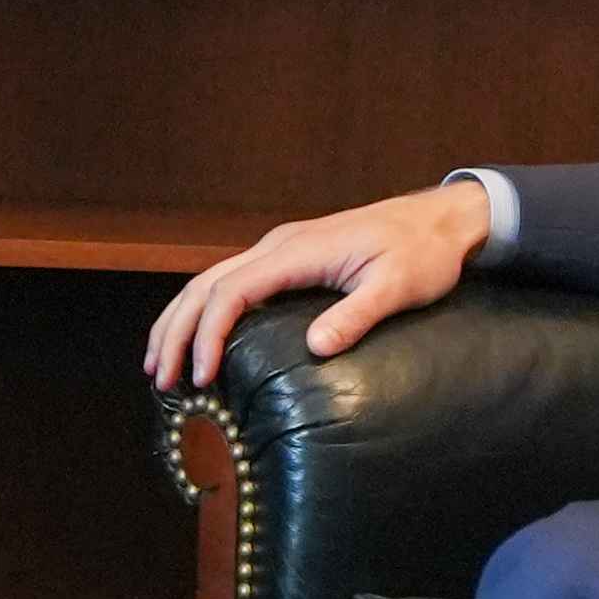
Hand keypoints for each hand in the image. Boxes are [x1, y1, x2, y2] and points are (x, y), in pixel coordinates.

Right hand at [146, 180, 492, 389]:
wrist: (439, 219)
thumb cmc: (423, 252)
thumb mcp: (399, 287)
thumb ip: (356, 315)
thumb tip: (315, 348)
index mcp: (298, 252)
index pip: (232, 292)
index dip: (209, 335)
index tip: (202, 377)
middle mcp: (278, 246)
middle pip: (204, 285)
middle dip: (175, 331)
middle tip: (160, 379)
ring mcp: (279, 250)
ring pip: (209, 281)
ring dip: (180, 320)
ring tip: (159, 362)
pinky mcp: (286, 257)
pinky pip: (229, 282)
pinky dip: (202, 310)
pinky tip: (197, 336)